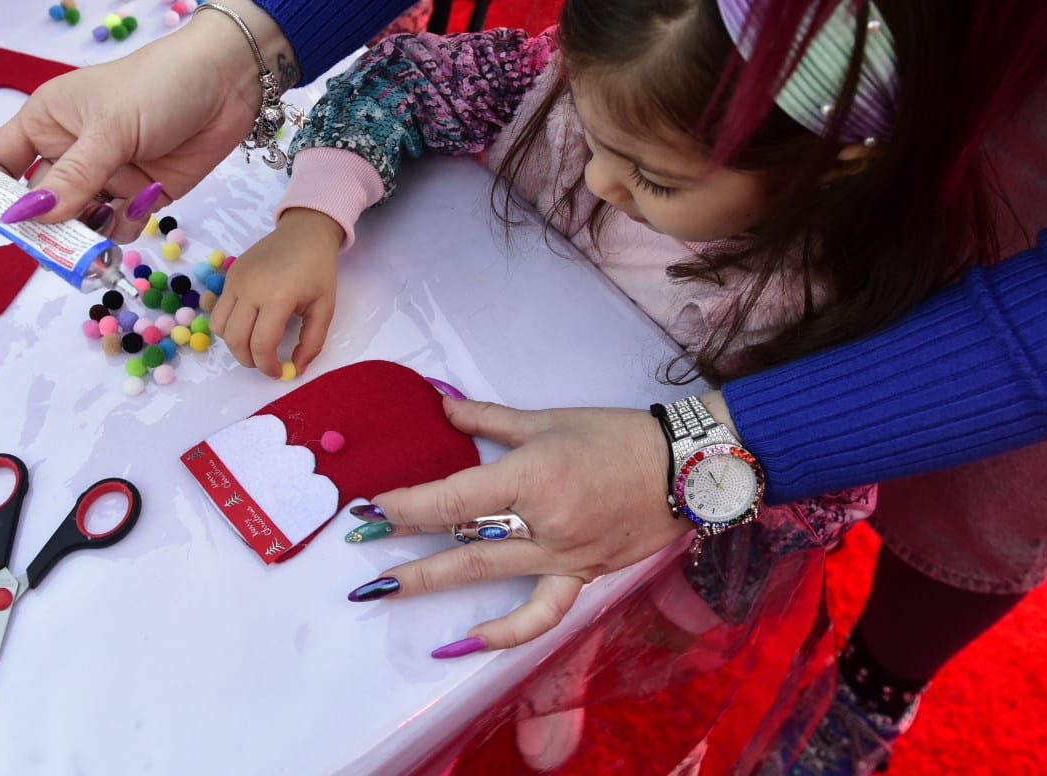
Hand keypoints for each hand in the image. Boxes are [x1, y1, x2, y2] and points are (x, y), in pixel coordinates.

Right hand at [0, 0, 292, 228]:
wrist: (231, 81)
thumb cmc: (160, 84)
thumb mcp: (112, 128)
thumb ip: (73, 177)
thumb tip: (25, 218)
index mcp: (45, 123)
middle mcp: (69, 152)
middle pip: (38, 206)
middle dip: (46, 230)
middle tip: (58, 250)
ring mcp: (105, 176)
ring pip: (78, 223)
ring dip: (88, 234)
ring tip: (104, 232)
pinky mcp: (140, 195)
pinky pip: (117, 226)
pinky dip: (125, 227)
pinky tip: (144, 206)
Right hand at [211, 209, 342, 376]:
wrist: (305, 231)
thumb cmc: (319, 270)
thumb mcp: (325, 307)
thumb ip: (312, 342)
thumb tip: (296, 369)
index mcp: (278, 296)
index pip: (261, 344)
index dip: (268, 366)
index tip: (279, 372)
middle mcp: (250, 288)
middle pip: (235, 340)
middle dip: (249, 360)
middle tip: (265, 363)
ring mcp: (235, 280)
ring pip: (219, 327)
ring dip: (234, 344)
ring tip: (254, 345)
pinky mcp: (230, 275)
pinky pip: (219, 309)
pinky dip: (230, 325)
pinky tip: (249, 324)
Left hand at [360, 397, 688, 650]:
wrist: (686, 469)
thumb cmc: (618, 436)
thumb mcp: (549, 419)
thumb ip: (489, 419)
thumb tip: (442, 405)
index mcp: (533, 476)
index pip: (455, 496)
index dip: (409, 504)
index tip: (375, 506)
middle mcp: (543, 521)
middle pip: (461, 538)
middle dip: (405, 544)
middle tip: (360, 548)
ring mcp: (562, 555)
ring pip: (487, 574)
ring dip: (431, 582)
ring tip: (385, 591)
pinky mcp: (581, 576)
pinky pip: (540, 613)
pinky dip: (504, 632)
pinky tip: (467, 643)